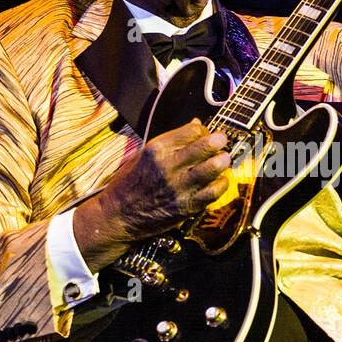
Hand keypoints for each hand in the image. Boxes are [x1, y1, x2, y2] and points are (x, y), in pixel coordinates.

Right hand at [73, 120, 230, 270]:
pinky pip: (214, 192)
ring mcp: (179, 187)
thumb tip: (196, 125)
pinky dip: (222, 184)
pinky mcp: (186, 206)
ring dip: (223, 160)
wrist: (117, 216)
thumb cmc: (128, 184)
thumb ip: (170, 141)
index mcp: (157, 150)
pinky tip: (220, 181)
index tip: (204, 134)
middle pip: (206, 145)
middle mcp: (169, 166)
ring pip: (214, 167)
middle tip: (221, 141)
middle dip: (219, 140)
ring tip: (223, 160)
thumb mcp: (143, 155)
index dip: (203, 130)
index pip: (192, 131)